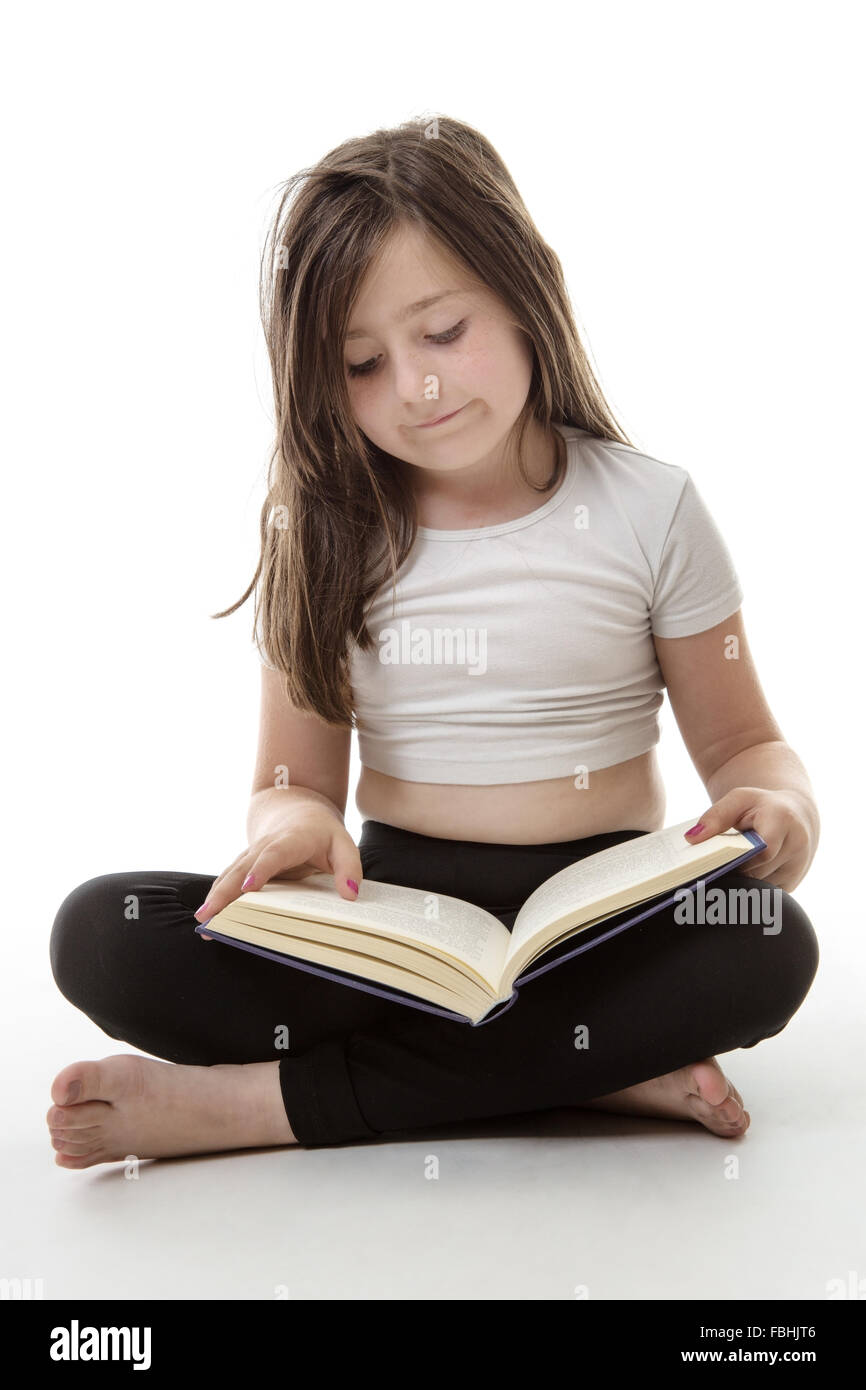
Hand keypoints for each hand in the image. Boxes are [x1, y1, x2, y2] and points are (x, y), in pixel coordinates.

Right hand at [194, 807, 362, 938]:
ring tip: (202, 921)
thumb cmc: (323, 833)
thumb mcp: (344, 844)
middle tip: (210, 915)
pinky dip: (217, 897)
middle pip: (242, 867)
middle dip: (225, 891)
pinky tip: (208, 919)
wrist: (298, 811)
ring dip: (215, 897)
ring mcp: (251, 855)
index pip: (274, 854)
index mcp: (291, 840)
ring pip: (230, 874)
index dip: (261, 871)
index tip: (248, 889)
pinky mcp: (244, 865)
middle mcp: (265, 846)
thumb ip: (350, 867)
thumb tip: (350, 895)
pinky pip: (228, 881)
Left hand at [683, 787, 818, 893]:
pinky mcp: (792, 884)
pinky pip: (764, 895)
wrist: (794, 815)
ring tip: (721, 874)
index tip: (714, 862)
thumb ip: (715, 816)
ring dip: (739, 883)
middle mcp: (797, 846)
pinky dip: (748, 890)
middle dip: (732, 873)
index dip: (737, 859)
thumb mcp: (738, 800)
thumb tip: (691, 838)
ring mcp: (796, 868)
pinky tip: (736, 880)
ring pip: (759, 887)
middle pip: (756, 872)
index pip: (761, 850)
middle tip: (706, 873)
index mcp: (783, 821)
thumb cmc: (761, 806)